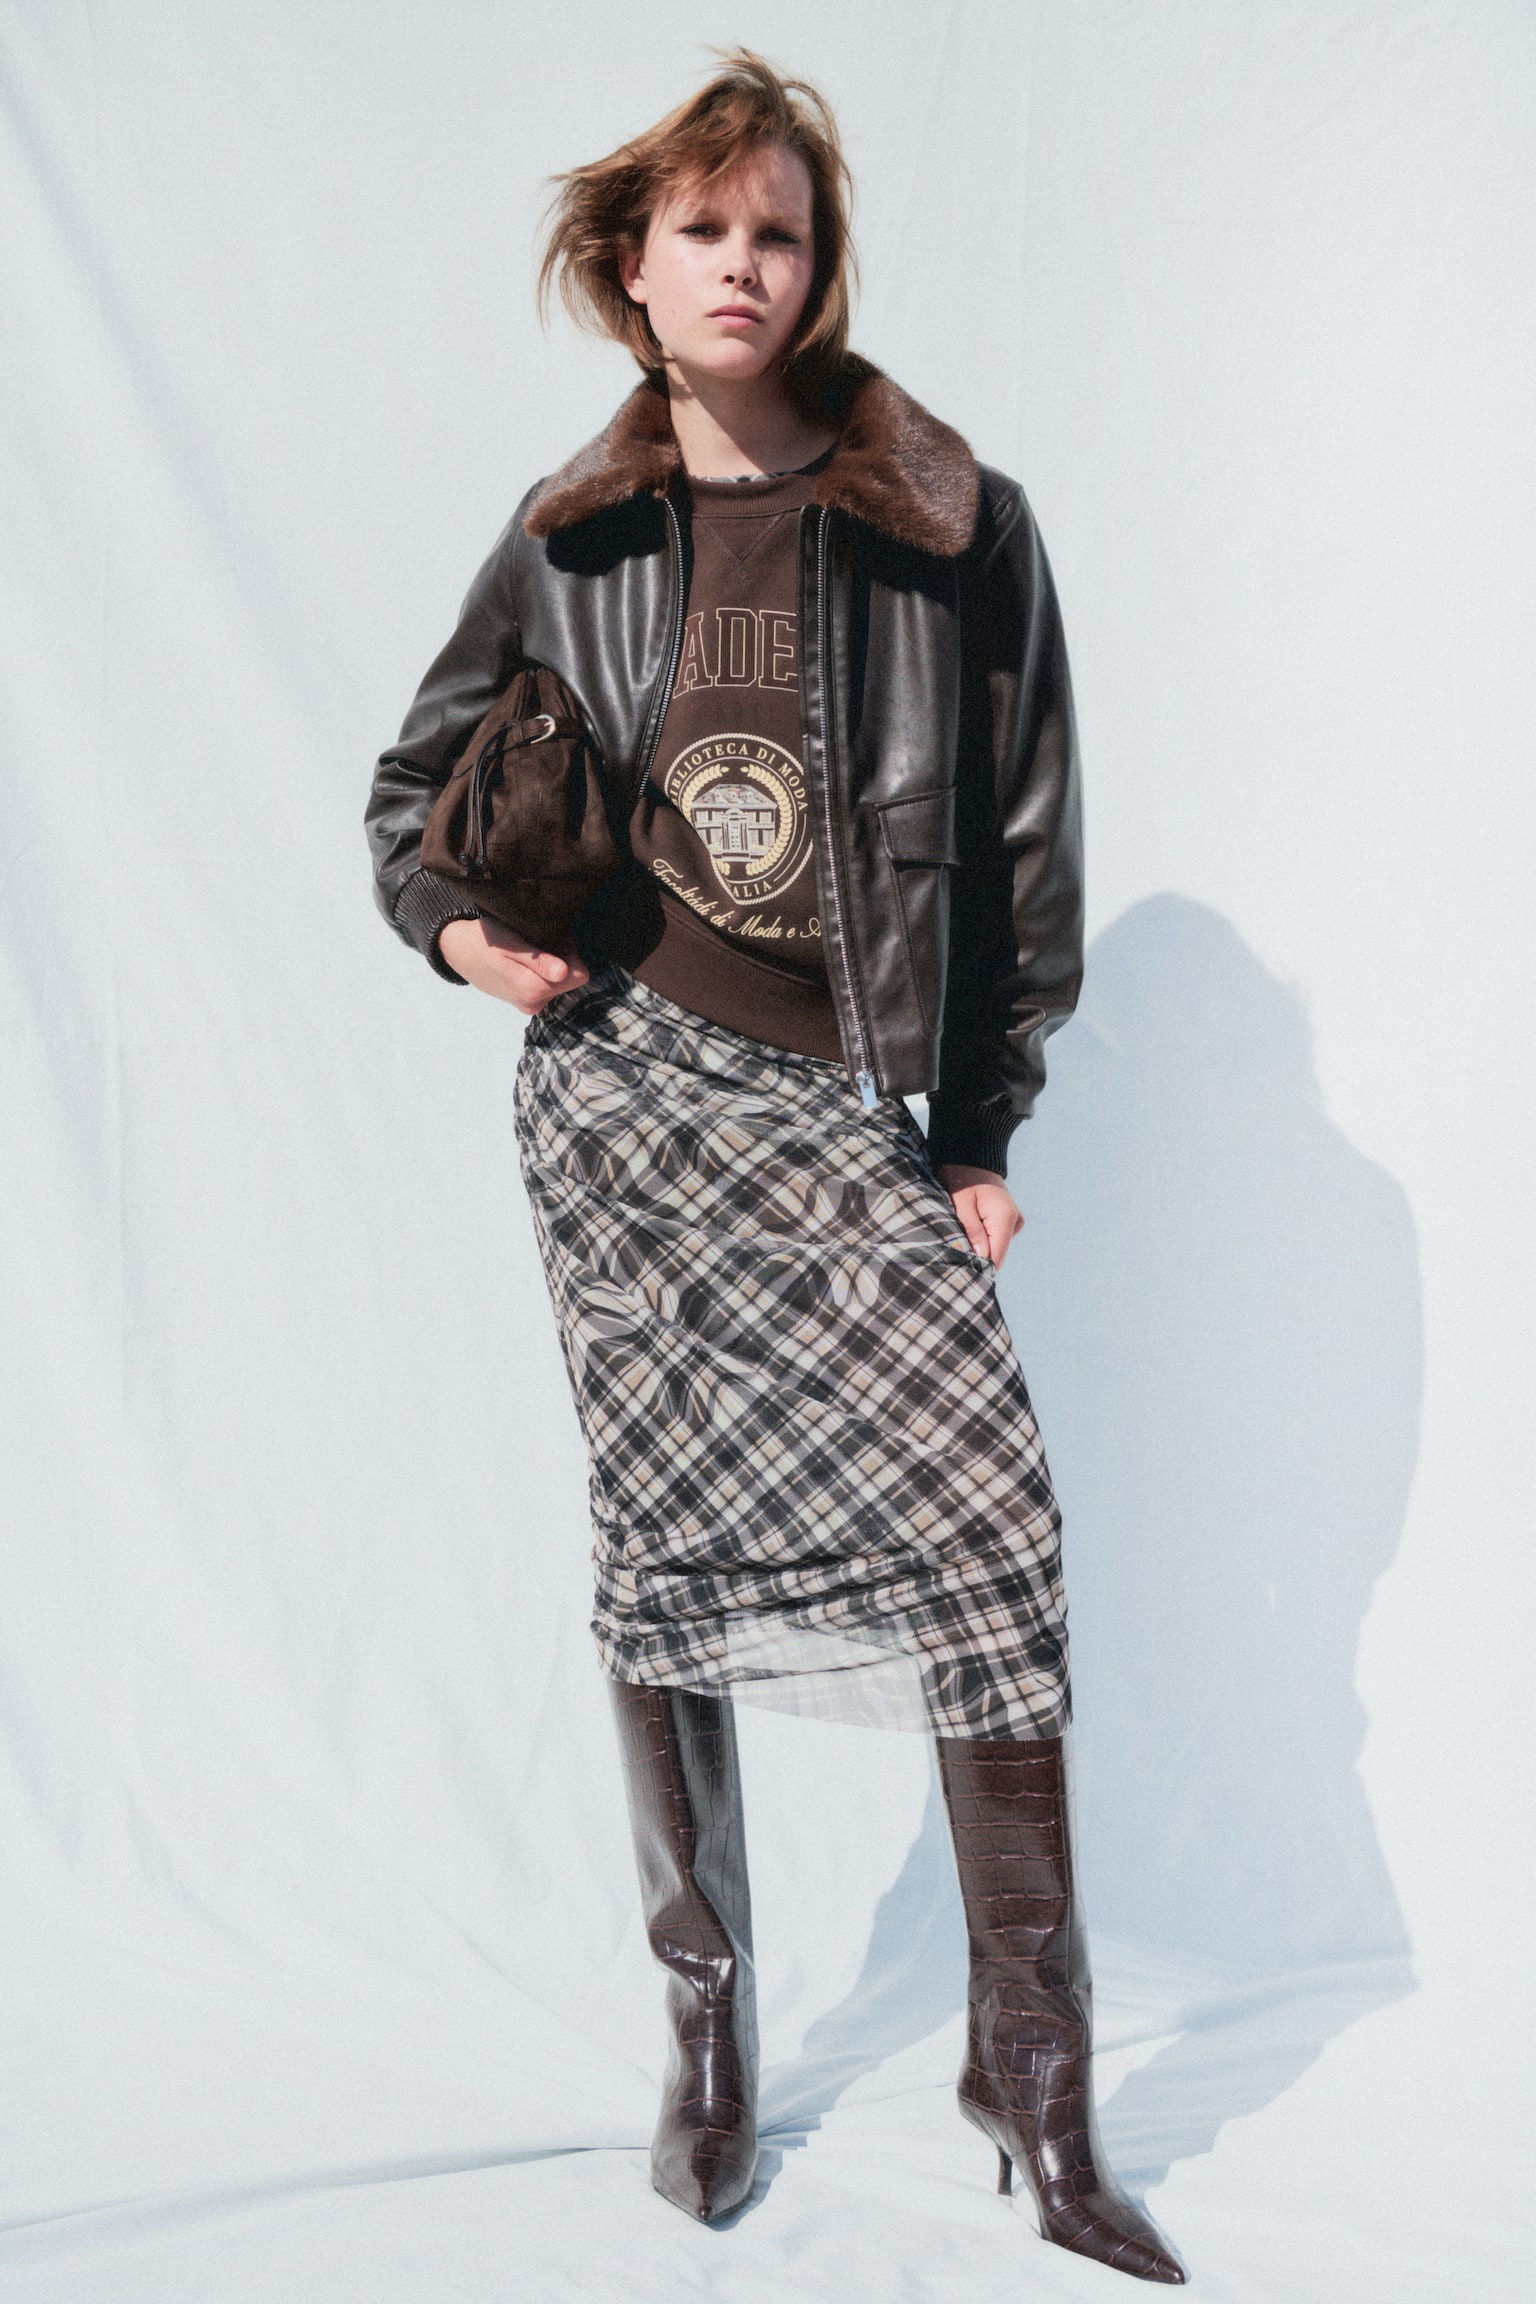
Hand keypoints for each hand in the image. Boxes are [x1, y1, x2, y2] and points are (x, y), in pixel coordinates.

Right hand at [437, 916, 589, 1014]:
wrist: (459, 951)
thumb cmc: (485, 941)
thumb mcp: (511, 943)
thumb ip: (538, 960)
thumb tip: (563, 973)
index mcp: (533, 990)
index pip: (579, 975)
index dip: (570, 954)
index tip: (553, 940)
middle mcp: (534, 1003)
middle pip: (571, 979)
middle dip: (562, 958)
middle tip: (540, 941)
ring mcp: (530, 1005)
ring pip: (560, 982)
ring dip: (553, 963)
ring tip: (529, 949)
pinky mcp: (527, 1002)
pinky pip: (548, 985)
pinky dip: (543, 971)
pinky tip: (526, 960)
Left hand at [935, 1164, 1024, 1268]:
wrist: (972, 1158)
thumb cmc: (962, 1179)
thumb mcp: (961, 1204)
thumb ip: (972, 1231)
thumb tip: (982, 1257)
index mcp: (1005, 1218)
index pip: (996, 1256)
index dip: (979, 1267)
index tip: (961, 1272)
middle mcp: (1015, 1221)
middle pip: (997, 1254)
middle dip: (977, 1257)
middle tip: (954, 1254)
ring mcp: (1014, 1221)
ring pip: (996, 1247)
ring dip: (979, 1247)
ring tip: (960, 1235)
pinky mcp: (1009, 1220)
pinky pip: (996, 1237)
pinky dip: (982, 1238)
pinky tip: (970, 1228)